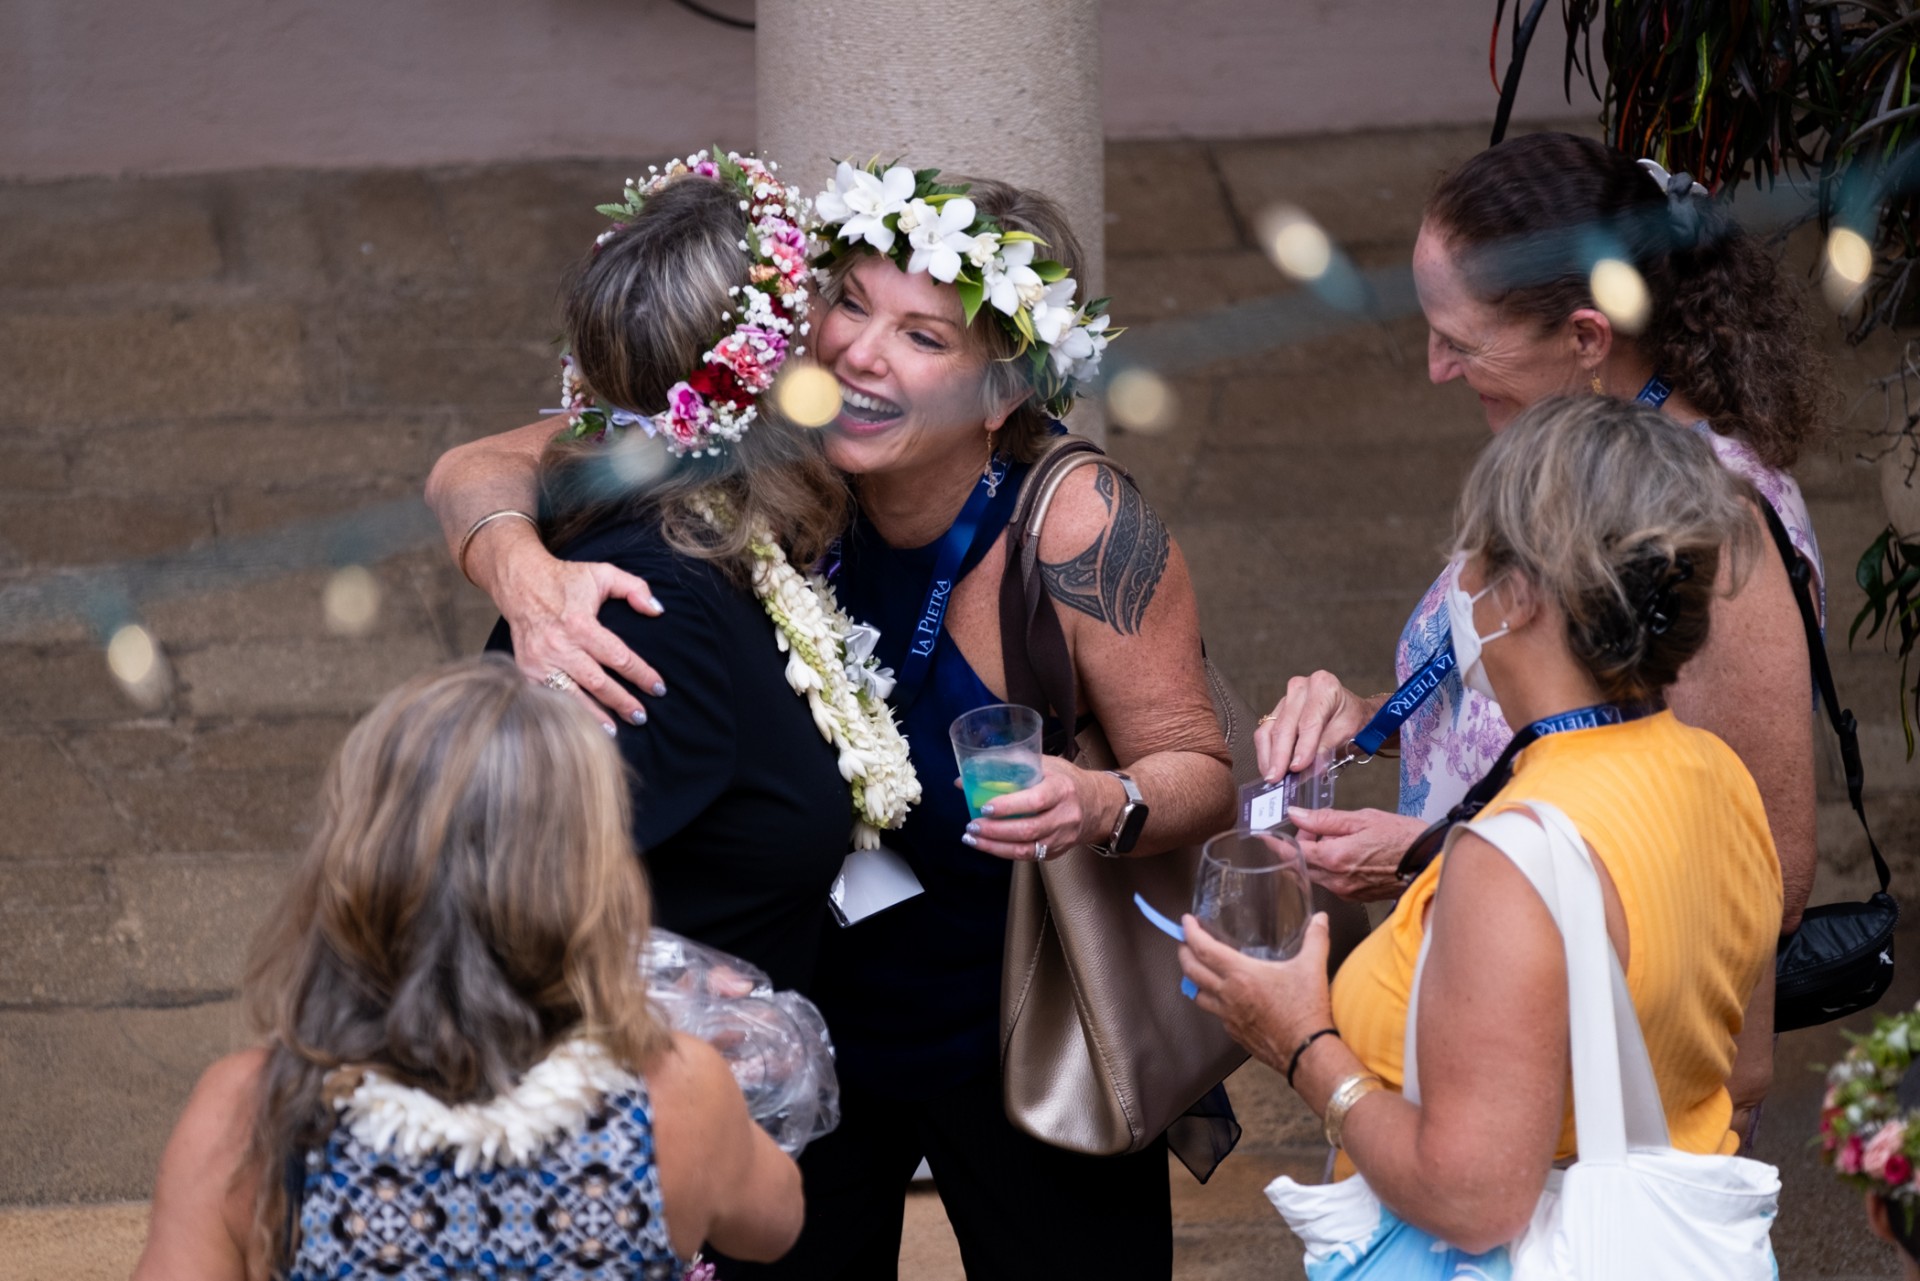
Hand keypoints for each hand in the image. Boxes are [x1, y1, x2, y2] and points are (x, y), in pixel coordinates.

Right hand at [496, 536, 666, 729]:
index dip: (642, 675)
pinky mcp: (526, 670)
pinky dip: (567, 712)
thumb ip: (635, 588)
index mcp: (581, 624)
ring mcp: (540, 661)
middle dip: (622, 702)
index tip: (659, 688)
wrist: (519, 582)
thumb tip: (658, 611)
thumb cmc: (566, 580)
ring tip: (614, 731)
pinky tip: (581, 724)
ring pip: (572, 697)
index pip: (619, 657)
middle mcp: (560, 646)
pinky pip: (549, 698)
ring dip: (595, 716)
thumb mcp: (603, 573)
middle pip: (598, 683)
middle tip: (642, 717)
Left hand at [959, 756, 1112, 860]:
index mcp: (1062, 789)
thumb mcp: (1045, 765)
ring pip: (1026, 849)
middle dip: (995, 830)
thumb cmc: (1065, 780)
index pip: (1035, 800)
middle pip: (1028, 829)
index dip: (1008, 806)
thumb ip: (1009, 767)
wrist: (1097, 804)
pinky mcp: (1057, 851)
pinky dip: (1004, 852)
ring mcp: (1062, 837)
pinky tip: (988, 845)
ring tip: (972, 839)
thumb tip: (966, 778)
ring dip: (995, 846)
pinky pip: (1028, 856)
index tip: (985, 807)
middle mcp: (1065, 815)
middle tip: (972, 825)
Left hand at [1180, 911, 1333, 1075]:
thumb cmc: (1306, 1010)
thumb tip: (1321, 918)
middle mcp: (1228, 995)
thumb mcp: (1312, 968)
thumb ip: (1315, 939)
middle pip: (1191, 971)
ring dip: (1192, 979)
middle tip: (1185, 942)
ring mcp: (1228, 1016)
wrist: (1307, 1052)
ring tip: (1197, 969)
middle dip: (1183, 953)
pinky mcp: (1234, 1032)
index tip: (1186, 921)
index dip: (1191, 933)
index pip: (1204, 949)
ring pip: (1197, 995)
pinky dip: (1212, 1001)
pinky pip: (1215, 1013)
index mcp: (1241, 975)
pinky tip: (1223, 997)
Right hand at [1256, 672, 1381, 781]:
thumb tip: (1309, 768)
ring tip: (1272, 778)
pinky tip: (1270, 768)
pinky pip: (1264, 734)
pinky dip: (1266, 753)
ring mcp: (1285, 699)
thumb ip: (1326, 748)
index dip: (1303, 746)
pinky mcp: (1276, 713)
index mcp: (1323, 686)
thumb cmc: (1353, 721)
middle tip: (1278, 777)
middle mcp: (1300, 688)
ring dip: (1269, 757)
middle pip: (1285, 725)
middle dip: (1280, 755)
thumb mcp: (1347, 733)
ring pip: (1270, 730)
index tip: (1297, 767)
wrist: (1352, 716)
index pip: (1310, 721)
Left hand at [1290, 806, 1426, 901]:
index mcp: (1335, 858)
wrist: (1429, 861)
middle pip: (1303, 865)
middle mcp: (1337, 880)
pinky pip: (1332, 883)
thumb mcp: (1362, 818)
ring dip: (1316, 858)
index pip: (1294, 852)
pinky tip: (1345, 854)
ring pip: (1317, 875)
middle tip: (1313, 829)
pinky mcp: (1356, 897)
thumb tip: (1297, 814)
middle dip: (1301, 848)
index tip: (1265, 837)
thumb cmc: (1402, 838)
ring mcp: (1346, 892)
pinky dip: (1330, 869)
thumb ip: (1325, 819)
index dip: (1278, 844)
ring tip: (1334, 838)